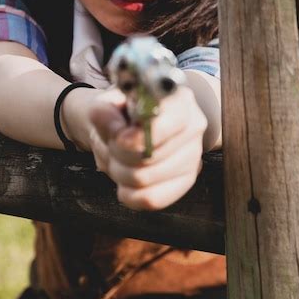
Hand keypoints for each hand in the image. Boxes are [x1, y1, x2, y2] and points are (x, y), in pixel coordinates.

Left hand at [88, 85, 207, 210]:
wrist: (129, 124)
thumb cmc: (122, 112)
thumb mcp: (107, 103)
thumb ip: (104, 113)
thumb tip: (117, 133)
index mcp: (177, 99)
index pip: (163, 127)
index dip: (136, 139)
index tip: (119, 139)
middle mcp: (193, 125)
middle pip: (149, 157)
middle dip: (118, 155)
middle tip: (113, 145)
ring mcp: (193, 155)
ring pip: (145, 179)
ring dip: (120, 173)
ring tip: (118, 159)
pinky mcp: (187, 180)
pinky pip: (152, 199)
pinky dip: (130, 194)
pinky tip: (126, 180)